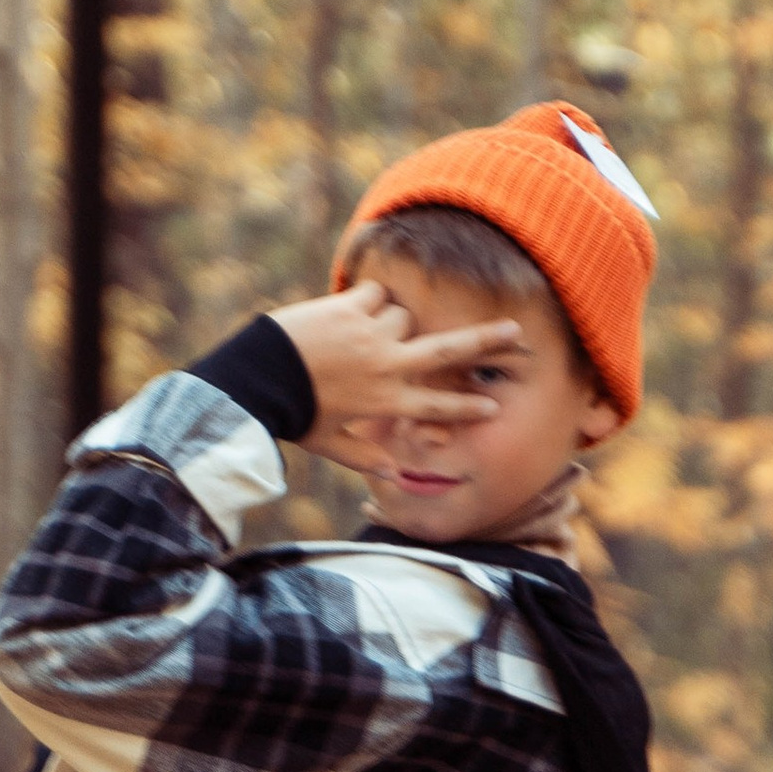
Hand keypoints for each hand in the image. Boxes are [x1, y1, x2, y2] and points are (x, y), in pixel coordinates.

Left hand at [269, 281, 512, 477]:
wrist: (257, 378)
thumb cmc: (293, 415)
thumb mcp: (329, 445)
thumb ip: (364, 458)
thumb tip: (393, 477)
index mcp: (385, 401)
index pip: (439, 405)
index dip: (468, 407)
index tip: (494, 406)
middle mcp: (386, 366)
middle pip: (447, 351)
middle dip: (484, 342)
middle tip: (515, 331)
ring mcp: (370, 335)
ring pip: (405, 317)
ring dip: (394, 322)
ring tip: (366, 335)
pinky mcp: (350, 309)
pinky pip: (376, 295)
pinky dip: (369, 301)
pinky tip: (353, 311)